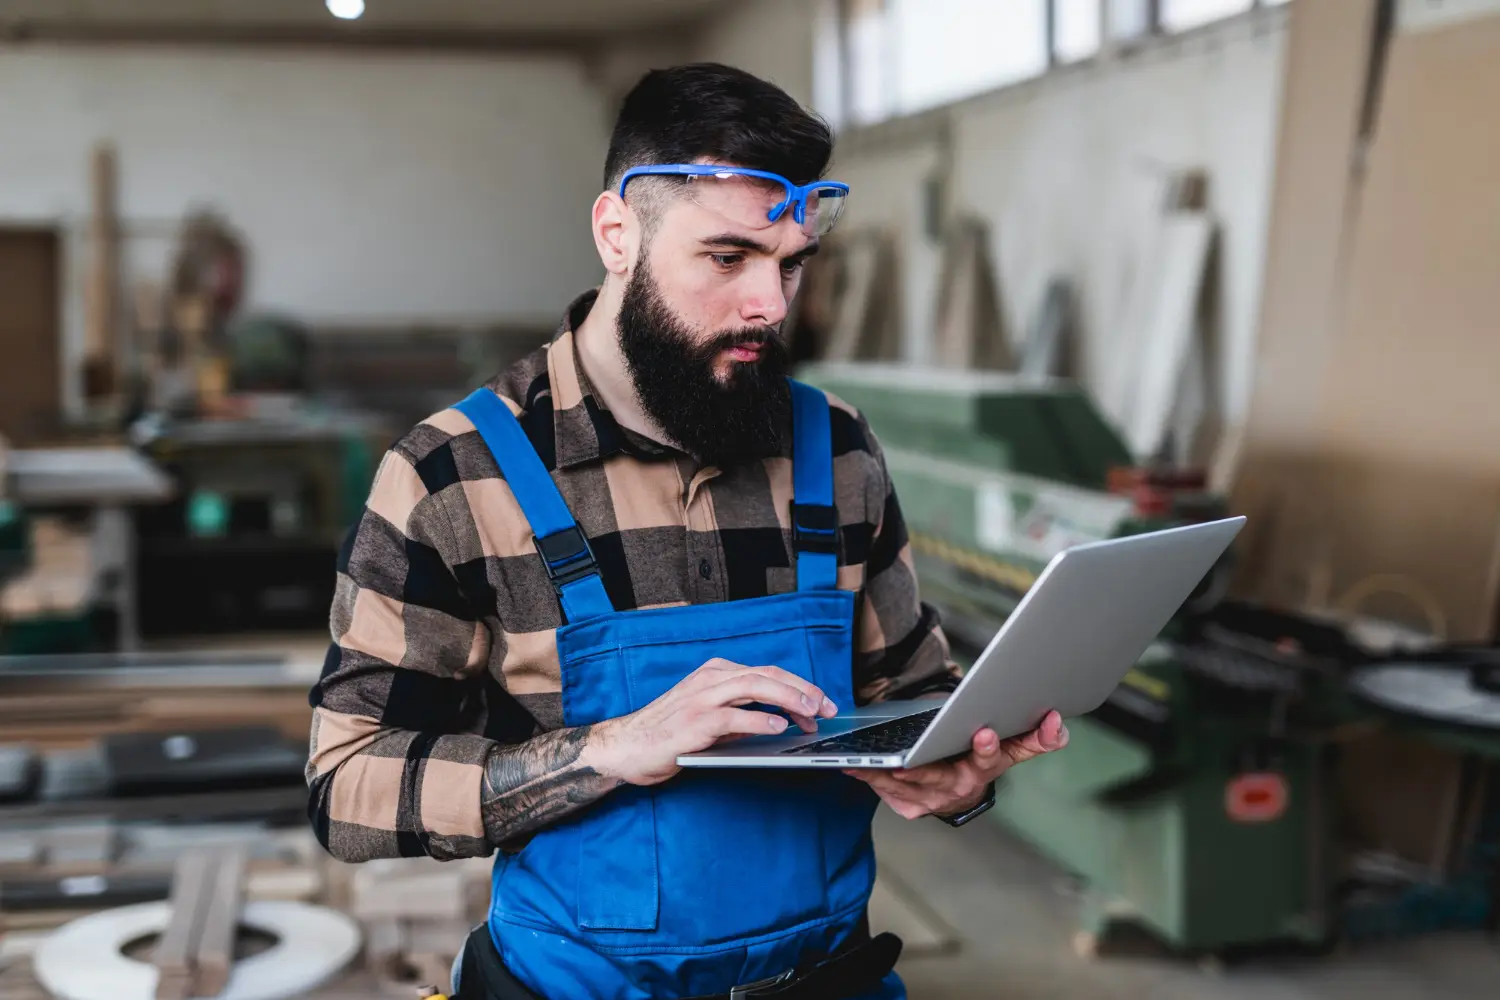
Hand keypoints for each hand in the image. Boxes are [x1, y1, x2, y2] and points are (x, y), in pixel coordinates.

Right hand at [592, 659, 837, 786]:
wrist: (626, 747)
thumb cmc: (667, 734)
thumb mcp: (710, 719)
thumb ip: (742, 716)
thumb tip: (779, 722)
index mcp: (717, 673)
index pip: (768, 673)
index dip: (800, 686)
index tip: (823, 703)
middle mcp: (711, 679)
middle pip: (767, 674)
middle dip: (803, 690)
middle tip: (827, 708)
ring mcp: (702, 697)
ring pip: (755, 686)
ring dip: (788, 699)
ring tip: (811, 712)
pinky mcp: (694, 721)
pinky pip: (734, 715)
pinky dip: (760, 719)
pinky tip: (779, 726)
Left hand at [842, 710, 1068, 819]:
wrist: (959, 790)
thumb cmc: (980, 759)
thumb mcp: (1010, 749)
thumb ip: (1035, 738)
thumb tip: (1059, 726)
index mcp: (983, 770)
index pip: (989, 759)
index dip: (987, 746)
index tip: (984, 732)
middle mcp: (957, 788)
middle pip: (938, 777)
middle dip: (922, 768)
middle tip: (905, 761)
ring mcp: (931, 800)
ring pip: (904, 786)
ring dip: (884, 774)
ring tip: (868, 761)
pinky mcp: (908, 806)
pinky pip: (885, 792)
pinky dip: (869, 778)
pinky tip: (853, 766)